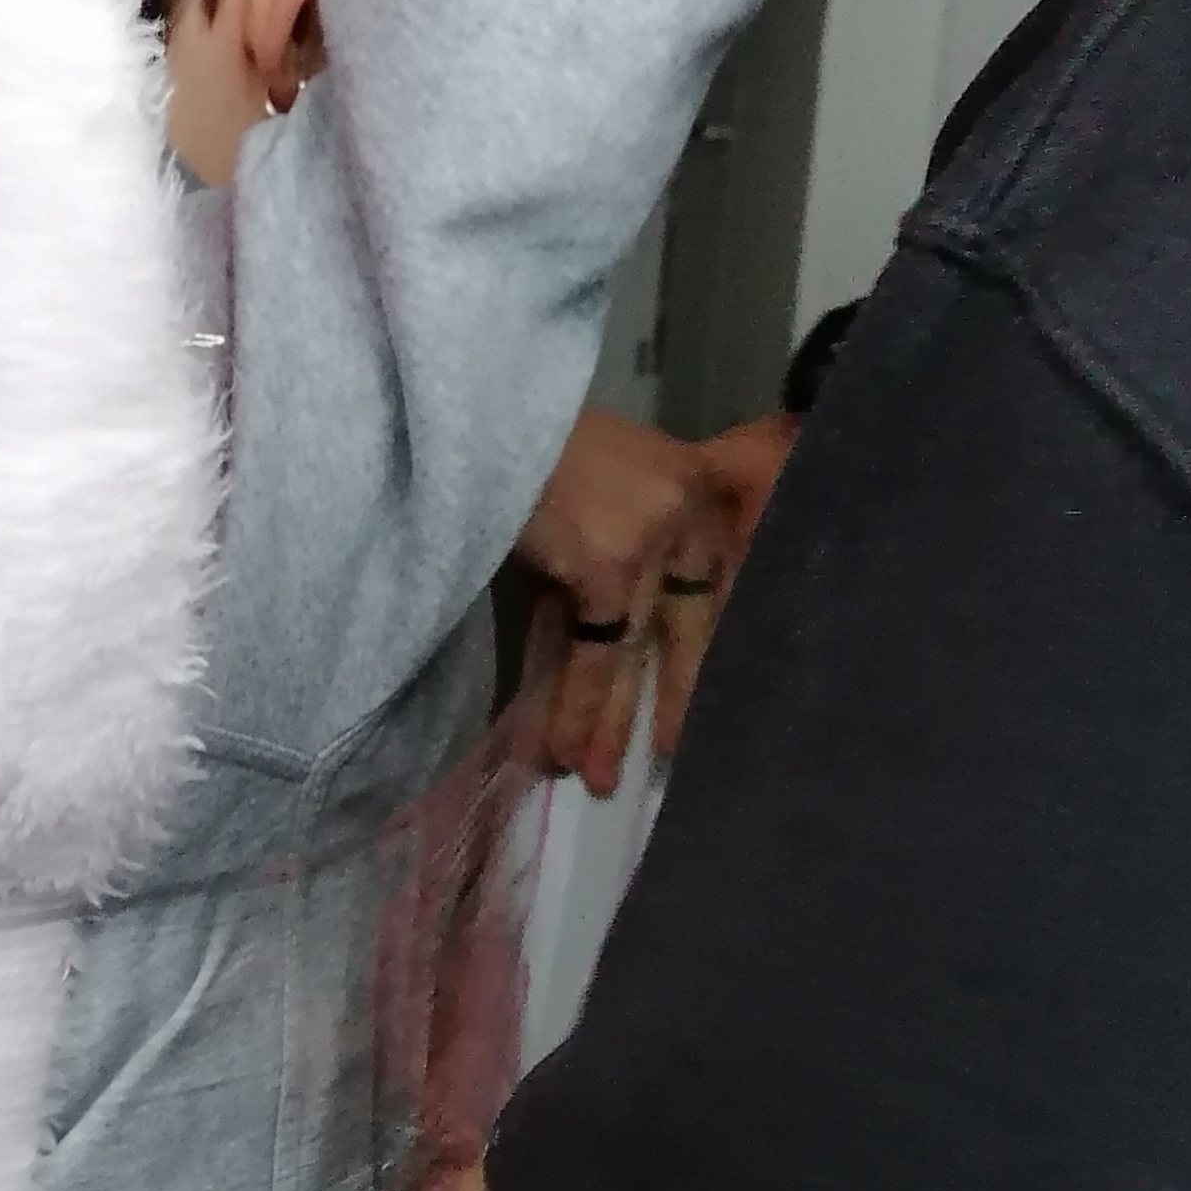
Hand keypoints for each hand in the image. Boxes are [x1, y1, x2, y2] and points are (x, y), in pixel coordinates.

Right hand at [514, 409, 731, 793]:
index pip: (708, 585)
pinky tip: (557, 749)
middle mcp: (688, 510)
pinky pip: (592, 654)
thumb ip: (625, 526)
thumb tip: (611, 618)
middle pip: (686, 625)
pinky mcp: (610, 565)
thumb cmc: (528, 438)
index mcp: (692, 484)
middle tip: (664, 760)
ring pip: (632, 650)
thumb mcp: (599, 475)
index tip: (687, 702)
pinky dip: (572, 705)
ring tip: (597, 779)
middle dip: (670, 698)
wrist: (482, 411)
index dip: (693, 652)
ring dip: (608, 719)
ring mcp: (655, 538)